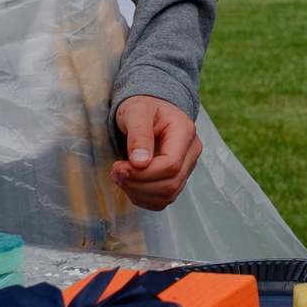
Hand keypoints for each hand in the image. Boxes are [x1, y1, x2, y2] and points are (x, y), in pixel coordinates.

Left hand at [112, 96, 201, 210]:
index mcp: (184, 132)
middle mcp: (191, 151)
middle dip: (138, 184)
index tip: (119, 167)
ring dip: (139, 193)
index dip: (144, 174)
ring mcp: (187, 166)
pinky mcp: (178, 177)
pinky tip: (130, 185)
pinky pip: (164, 200)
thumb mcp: (136, 111)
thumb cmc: (142, 107)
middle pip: (171, 183)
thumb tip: (140, 162)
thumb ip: (139, 134)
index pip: (171, 165)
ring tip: (120, 177)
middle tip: (115, 172)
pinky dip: (144, 198)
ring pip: (168, 195)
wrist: (149, 109)